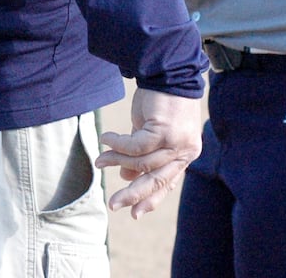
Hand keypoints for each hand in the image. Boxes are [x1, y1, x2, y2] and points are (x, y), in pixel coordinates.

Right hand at [95, 87, 203, 217]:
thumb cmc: (160, 100)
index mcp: (185, 153)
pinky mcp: (163, 130)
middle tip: (114, 205)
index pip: (168, 182)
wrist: (167, 71)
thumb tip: (126, 174)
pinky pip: (135, 146)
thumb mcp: (150, 131)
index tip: (135, 214)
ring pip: (142, 163)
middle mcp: (185, 151)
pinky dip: (118, 145)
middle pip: (157, 180)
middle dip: (133, 194)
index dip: (151, 199)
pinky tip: (105, 139)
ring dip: (117, 162)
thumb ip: (143, 153)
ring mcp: (176, 142)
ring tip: (100, 160)